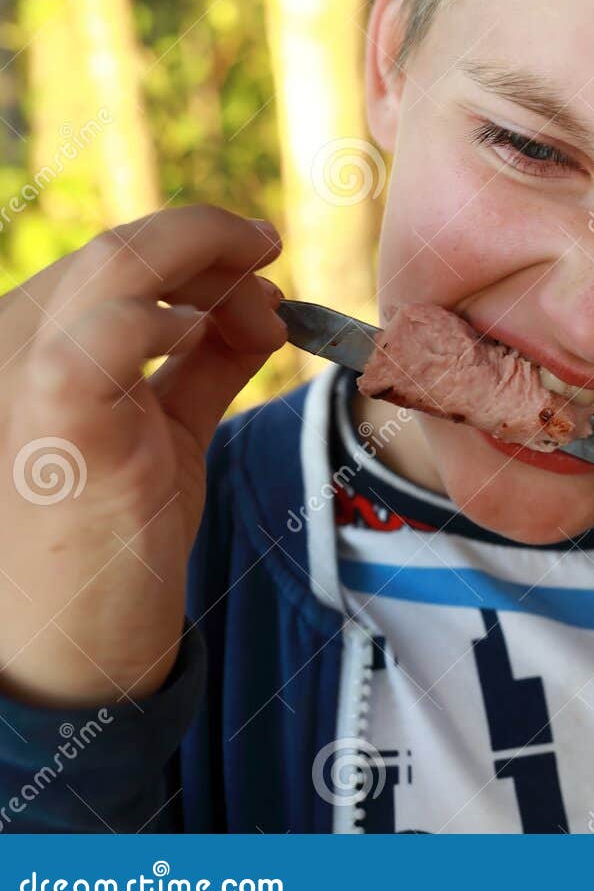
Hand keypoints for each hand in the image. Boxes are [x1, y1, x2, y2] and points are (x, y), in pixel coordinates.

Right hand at [0, 205, 285, 707]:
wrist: (66, 648)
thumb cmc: (107, 542)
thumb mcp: (160, 432)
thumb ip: (200, 366)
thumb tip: (258, 304)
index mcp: (26, 344)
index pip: (112, 259)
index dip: (194, 244)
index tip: (258, 253)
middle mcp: (8, 347)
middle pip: (117, 249)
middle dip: (210, 242)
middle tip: (270, 253)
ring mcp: (23, 380)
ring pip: (114, 264)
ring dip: (206, 259)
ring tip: (261, 302)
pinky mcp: (59, 423)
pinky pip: (110, 333)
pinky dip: (172, 317)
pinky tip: (210, 335)